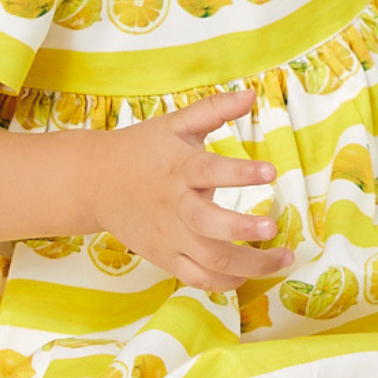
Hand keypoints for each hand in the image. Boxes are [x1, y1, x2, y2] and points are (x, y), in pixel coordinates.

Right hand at [90, 89, 294, 291]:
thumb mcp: (175, 124)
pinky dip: (225, 282)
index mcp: (179, 169)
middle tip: (272, 227)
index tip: (270, 172)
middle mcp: (174, 206)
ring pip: (210, 260)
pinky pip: (197, 278)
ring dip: (250, 264)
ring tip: (282, 257)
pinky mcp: (165, 257)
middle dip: (242, 229)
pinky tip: (250, 274)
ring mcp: (169, 236)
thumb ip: (213, 110)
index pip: (210, 170)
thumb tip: (251, 94)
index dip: (240, 173)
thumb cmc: (142, 150)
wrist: (94, 183)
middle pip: (209, 225)